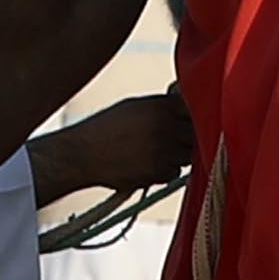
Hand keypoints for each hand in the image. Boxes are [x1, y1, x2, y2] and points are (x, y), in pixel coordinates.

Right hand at [28, 91, 192, 204]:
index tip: (186, 122)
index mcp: (160, 106)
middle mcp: (165, 126)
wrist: (81, 154)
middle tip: (172, 140)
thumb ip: (162, 107)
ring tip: (154, 153)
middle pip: (197, 134)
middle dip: (188, 138)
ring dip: (177, 156)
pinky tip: (144, 165)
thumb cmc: (105, 128)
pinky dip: (164, 171)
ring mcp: (164, 150)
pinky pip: (173, 173)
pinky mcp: (158, 172)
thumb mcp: (134, 107)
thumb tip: (186, 108)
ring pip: (188, 155)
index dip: (194, 116)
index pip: (197, 109)